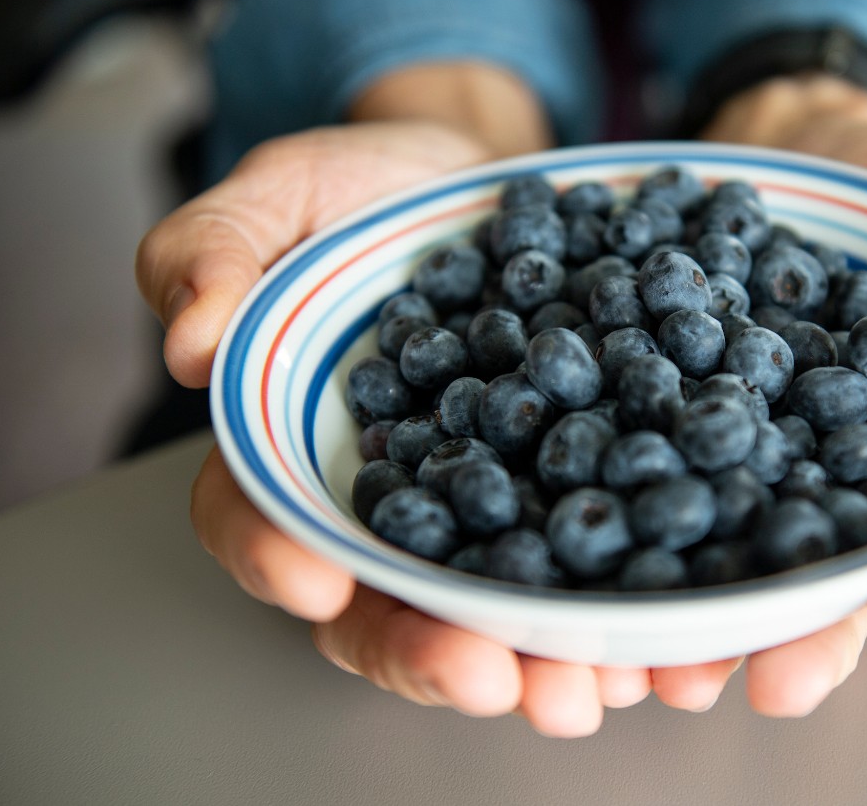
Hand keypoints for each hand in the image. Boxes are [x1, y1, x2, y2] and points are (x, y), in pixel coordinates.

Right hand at [138, 115, 847, 735]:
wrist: (487, 182)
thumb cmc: (366, 192)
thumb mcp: (281, 196)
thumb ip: (216, 252)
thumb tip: (192, 341)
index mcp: (300, 452)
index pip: (265, 522)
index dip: (282, 559)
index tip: (322, 585)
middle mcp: (397, 501)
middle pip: (398, 602)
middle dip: (441, 653)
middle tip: (501, 682)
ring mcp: (492, 503)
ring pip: (506, 604)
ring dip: (551, 657)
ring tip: (602, 684)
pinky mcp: (575, 489)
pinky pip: (601, 551)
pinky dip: (636, 595)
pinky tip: (675, 627)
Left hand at [699, 74, 866, 680]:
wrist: (786, 154)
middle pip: (860, 579)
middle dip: (828, 636)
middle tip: (787, 679)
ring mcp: (776, 470)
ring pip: (761, 570)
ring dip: (724, 632)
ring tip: (682, 673)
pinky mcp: (692, 448)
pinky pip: (672, 510)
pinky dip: (646, 558)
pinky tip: (617, 602)